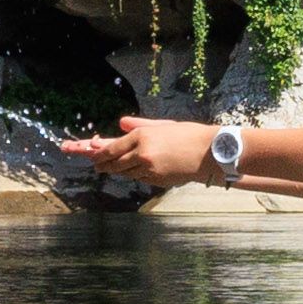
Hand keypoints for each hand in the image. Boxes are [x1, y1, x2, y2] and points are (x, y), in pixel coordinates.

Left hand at [81, 115, 212, 188]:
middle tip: (97, 166)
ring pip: (126, 173)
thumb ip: (139, 125)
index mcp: (142, 137)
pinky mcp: (157, 181)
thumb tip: (120, 123)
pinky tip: (134, 171)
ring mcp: (149, 169)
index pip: (112, 148)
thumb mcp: (162, 125)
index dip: (100, 154)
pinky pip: (140, 179)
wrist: (209, 153)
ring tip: (111, 168)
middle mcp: (142, 154)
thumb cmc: (188, 134)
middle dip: (104, 165)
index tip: (93, 155)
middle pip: (115, 164)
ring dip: (118, 171)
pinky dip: (135, 175)